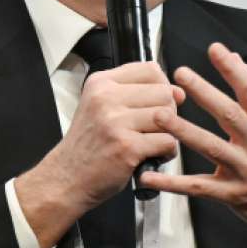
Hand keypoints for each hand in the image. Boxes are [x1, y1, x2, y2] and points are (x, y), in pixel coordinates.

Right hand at [15, 61, 184, 247]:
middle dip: (168, 112)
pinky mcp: (127, 147)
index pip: (150, 69)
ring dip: (169, 132)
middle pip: (164, 92)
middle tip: (155, 128)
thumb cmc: (89, 144)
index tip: (156, 102)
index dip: (162, 86)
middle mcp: (107, 98)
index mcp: (101, 83)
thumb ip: (137, 93)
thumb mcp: (101, 106)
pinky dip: (167, 151)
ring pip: (168, 116)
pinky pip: (167, 142)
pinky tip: (154, 156)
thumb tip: (179, 92)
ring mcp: (116, 122)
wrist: (67, 177)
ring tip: (155, 142)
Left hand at [138, 43, 246, 247]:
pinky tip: (151, 175)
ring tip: (160, 116)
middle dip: (204, 93)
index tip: (215, 50)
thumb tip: (234, 59)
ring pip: (211, 147)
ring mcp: (245, 169)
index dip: (233, 69)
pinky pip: (198, 187)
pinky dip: (173, 183)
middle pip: (229, 114)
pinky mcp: (232, 193)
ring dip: (184, 131)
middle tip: (181, 75)